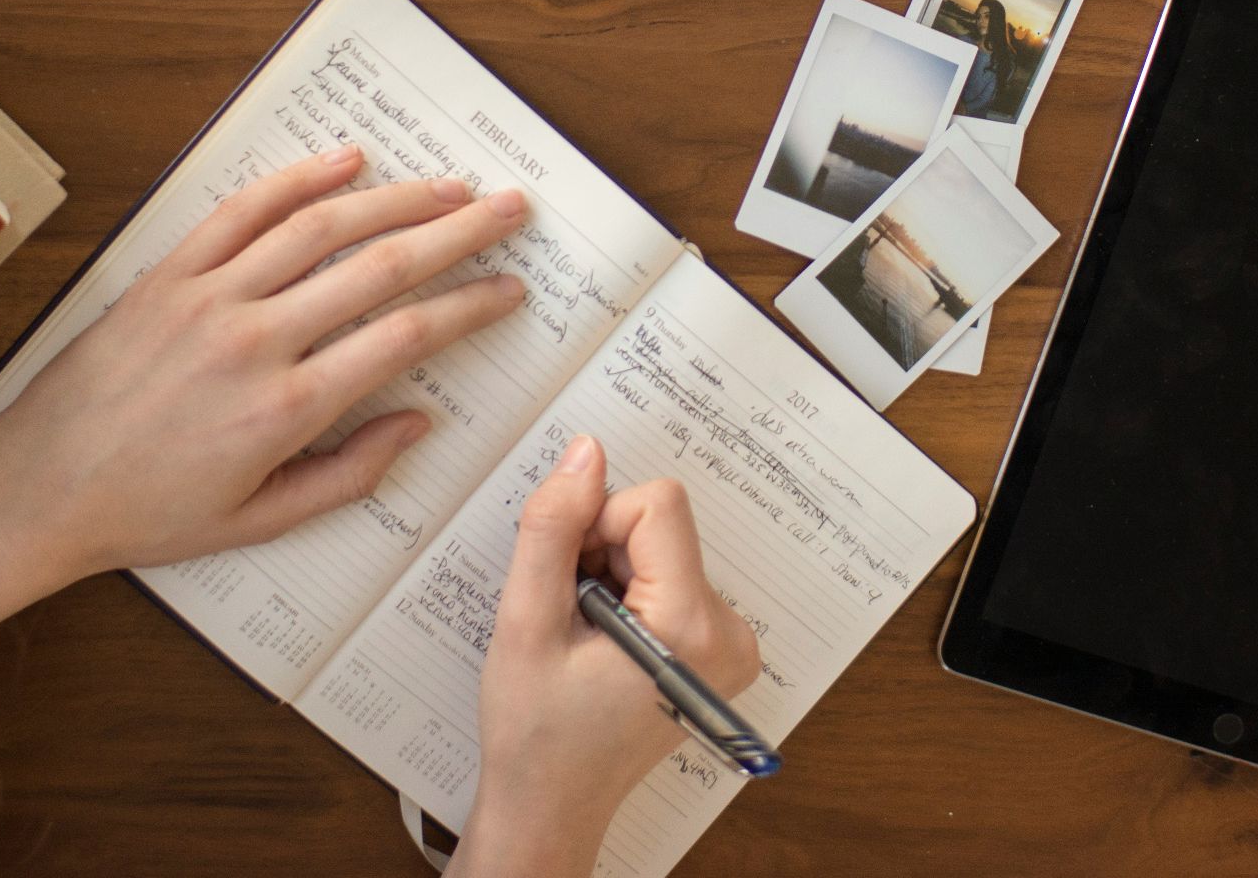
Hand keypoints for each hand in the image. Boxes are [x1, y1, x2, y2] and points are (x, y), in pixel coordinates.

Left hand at [0, 144, 525, 576]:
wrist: (41, 488)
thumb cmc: (149, 513)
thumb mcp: (260, 521)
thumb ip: (348, 475)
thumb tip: (418, 424)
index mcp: (286, 408)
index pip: (405, 337)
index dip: (470, 306)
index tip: (510, 290)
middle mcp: (255, 340)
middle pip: (380, 266)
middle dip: (458, 232)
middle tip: (509, 210)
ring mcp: (208, 298)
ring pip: (320, 227)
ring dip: (395, 198)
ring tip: (449, 184)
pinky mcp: (167, 275)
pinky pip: (241, 212)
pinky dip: (296, 180)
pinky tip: (345, 162)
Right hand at [449, 436, 759, 877]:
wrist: (552, 804)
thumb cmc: (535, 730)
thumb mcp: (526, 622)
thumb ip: (553, 528)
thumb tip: (586, 452)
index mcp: (691, 627)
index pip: (657, 505)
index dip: (595, 525)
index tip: (567, 580)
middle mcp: (729, 633)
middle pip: (660, 525)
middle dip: (600, 552)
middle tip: (568, 616)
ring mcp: (731, 644)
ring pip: (660, 546)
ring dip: (610, 573)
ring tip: (582, 636)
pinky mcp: (718, 647)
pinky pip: (670, 575)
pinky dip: (628, 593)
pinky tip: (602, 642)